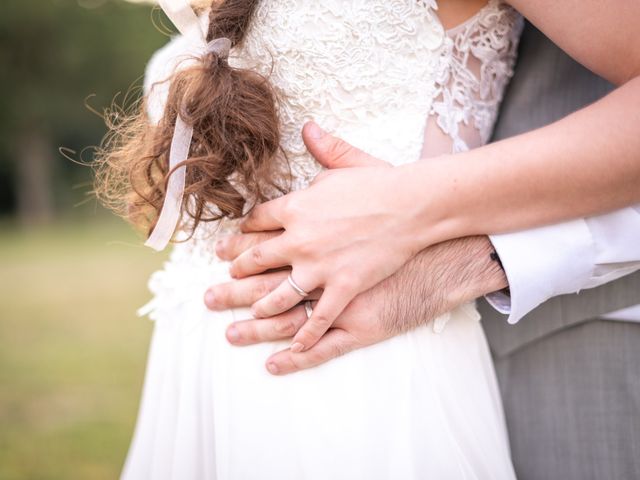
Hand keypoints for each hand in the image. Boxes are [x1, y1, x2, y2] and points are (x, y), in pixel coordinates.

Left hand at [227, 121, 442, 353]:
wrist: (412, 205)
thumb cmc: (380, 183)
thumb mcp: (346, 163)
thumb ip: (323, 148)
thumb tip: (309, 126)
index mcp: (295, 208)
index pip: (256, 222)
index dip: (241, 234)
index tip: (231, 243)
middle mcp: (298, 240)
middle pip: (256, 259)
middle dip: (237, 272)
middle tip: (223, 281)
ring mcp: (319, 267)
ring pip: (278, 295)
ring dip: (259, 307)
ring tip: (247, 315)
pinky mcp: (344, 287)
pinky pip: (318, 319)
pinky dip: (303, 337)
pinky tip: (290, 348)